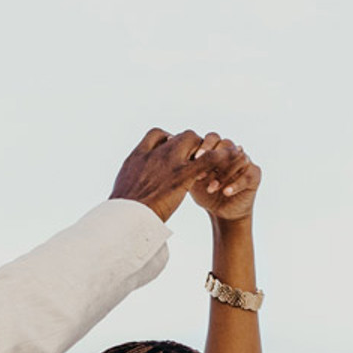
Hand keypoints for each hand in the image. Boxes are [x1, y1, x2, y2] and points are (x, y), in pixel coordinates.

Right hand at [111, 128, 236, 220]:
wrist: (125, 218)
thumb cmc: (121, 212)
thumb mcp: (121, 190)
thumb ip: (131, 182)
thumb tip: (129, 192)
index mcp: (138, 156)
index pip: (156, 134)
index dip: (168, 138)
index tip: (172, 147)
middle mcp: (155, 153)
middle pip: (179, 136)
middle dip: (190, 143)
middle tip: (197, 157)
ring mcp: (169, 162)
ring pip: (194, 141)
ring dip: (205, 147)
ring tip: (216, 156)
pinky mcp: (183, 176)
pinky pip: (208, 159)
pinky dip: (221, 156)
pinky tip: (230, 155)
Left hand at [191, 141, 259, 222]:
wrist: (220, 211)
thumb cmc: (204, 192)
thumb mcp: (191, 178)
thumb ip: (184, 163)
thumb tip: (169, 141)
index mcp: (217, 149)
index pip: (212, 138)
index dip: (204, 147)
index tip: (193, 159)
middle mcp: (232, 151)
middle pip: (227, 144)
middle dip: (213, 158)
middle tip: (201, 171)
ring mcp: (245, 161)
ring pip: (238, 159)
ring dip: (223, 174)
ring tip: (210, 188)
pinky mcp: (255, 174)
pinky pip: (248, 175)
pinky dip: (236, 184)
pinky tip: (225, 192)